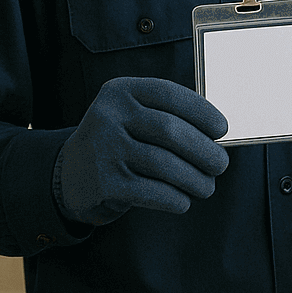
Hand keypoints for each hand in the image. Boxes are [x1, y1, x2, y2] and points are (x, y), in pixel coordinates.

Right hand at [54, 77, 229, 225]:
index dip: (203, 112)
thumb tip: (217, 138)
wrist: (69, 175)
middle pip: (170, 131)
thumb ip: (169, 117)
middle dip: (204, 151)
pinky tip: (183, 200)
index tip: (222, 130)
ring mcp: (102, 149)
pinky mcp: (103, 182)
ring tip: (207, 186)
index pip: (170, 94)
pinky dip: (174, 198)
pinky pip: (151, 191)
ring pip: (164, 164)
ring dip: (194, 179)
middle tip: (220, 164)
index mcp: (121, 92)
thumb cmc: (120, 142)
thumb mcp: (134, 116)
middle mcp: (108, 116)